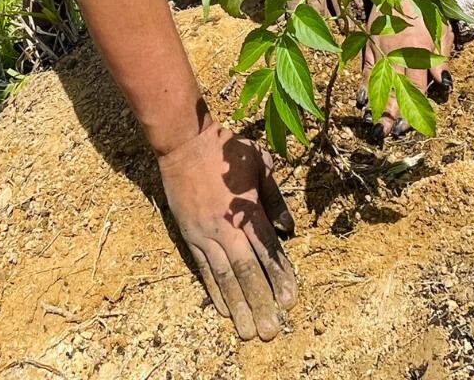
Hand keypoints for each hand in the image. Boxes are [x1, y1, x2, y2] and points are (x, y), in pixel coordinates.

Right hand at [157, 116, 297, 340]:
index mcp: (247, 211)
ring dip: (238, 306)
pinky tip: (224, 309)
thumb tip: (289, 229)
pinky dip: (215, 291)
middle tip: (270, 329)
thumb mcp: (260, 163)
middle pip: (247, 271)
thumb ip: (274, 197)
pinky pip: (204, 269)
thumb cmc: (225, 148)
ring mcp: (206, 234)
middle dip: (261, 301)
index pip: (268, 250)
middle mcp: (227, 228)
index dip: (279, 276)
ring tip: (247, 330)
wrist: (183, 142)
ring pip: (225, 277)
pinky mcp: (189, 236)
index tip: (289, 301)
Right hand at [360, 0, 452, 139]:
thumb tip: (444, 82)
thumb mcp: (442, 28)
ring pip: (377, 83)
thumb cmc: (426, 4)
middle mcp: (396, 53)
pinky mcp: (367, 43)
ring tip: (372, 126)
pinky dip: (364, 85)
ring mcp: (379, 49)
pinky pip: (365, 68)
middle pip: (394, 90)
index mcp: (418, 50)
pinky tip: (362, 101)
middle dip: (390, 115)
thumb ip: (441, 56)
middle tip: (387, 136)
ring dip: (376, 106)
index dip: (413, 110)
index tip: (410, 128)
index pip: (416, 87)